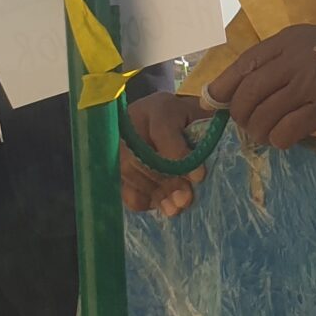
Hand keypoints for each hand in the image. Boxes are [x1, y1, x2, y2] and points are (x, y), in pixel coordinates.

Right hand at [120, 89, 210, 216]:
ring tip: (175, 208)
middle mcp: (132, 123)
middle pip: (141, 156)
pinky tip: (158, 203)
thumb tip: (198, 179)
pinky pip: (121, 186)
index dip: (180, 156)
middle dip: (166, 182)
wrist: (166, 117)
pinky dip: (140, 199)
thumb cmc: (189, 120)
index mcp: (159, 108)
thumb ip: (202, 142)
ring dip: (154, 194)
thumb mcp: (200, 121)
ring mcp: (118, 142)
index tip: (198, 177)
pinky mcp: (113, 162)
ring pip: (129, 172)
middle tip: (185, 200)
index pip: (163, 132)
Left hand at [204, 24, 315, 149]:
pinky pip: (286, 131)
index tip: (211, 103)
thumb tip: (233, 88)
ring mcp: (311, 84)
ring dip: (258, 131)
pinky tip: (284, 138)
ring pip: (264, 115)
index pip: (243, 65)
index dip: (222, 88)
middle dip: (240, 114)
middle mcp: (296, 59)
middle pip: (248, 93)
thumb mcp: (308, 44)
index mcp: (288, 40)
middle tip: (246, 123)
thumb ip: (275, 61)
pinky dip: (278, 140)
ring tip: (264, 133)